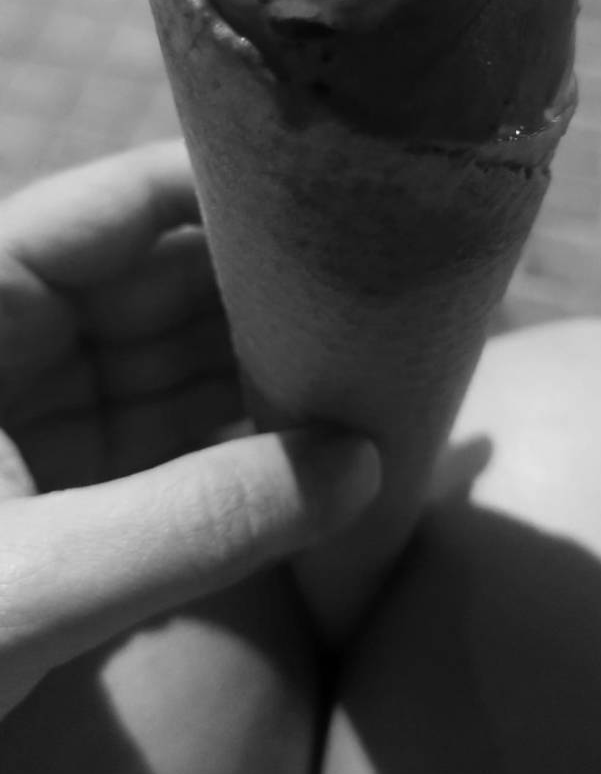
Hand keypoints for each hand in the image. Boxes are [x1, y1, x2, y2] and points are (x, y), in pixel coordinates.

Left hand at [0, 142, 379, 717]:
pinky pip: (164, 439)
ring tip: (379, 361)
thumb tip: (366, 464)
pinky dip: (237, 441)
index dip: (219, 190)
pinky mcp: (56, 489)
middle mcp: (3, 343)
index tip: (335, 192)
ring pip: (170, 361)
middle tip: (388, 290)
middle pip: (155, 280)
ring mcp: (31, 416)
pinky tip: (321, 439)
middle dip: (264, 289)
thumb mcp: (35, 583)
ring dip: (264, 367)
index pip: (106, 207)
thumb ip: (200, 523)